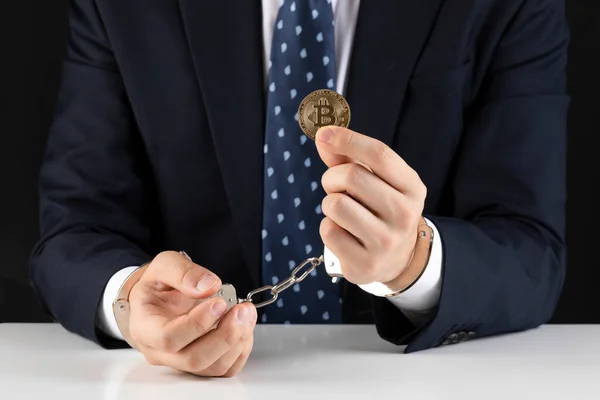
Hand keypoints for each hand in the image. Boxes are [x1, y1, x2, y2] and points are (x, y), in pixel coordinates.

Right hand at [127, 251, 256, 376]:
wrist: (159, 298)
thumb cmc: (158, 286)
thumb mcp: (164, 265)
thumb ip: (183, 272)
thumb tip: (209, 286)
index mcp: (146, 327)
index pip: (168, 338)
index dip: (197, 324)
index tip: (219, 303)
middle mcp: (161, 351)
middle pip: (194, 358)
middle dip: (225, 335)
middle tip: (242, 310)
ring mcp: (182, 361)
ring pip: (214, 366)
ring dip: (238, 341)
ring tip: (246, 313)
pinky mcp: (202, 363)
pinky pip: (225, 367)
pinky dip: (241, 349)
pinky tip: (244, 325)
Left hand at [315, 126, 427, 286]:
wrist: (398, 260)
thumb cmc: (381, 210)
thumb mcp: (378, 182)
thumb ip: (350, 157)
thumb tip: (322, 137)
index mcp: (412, 187)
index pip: (379, 154)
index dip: (348, 140)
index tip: (325, 134)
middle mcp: (404, 214)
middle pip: (351, 176)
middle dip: (333, 178)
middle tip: (336, 188)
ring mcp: (386, 242)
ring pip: (335, 204)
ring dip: (329, 204)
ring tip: (342, 212)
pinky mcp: (365, 263)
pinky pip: (328, 231)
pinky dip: (328, 227)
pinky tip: (343, 233)